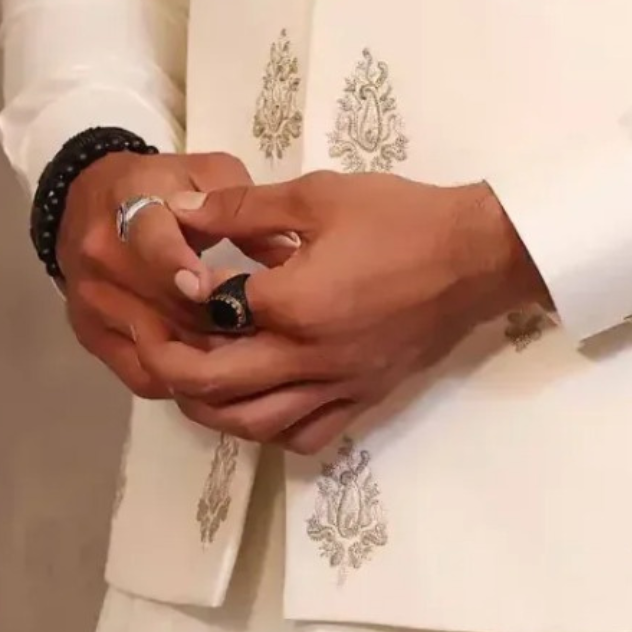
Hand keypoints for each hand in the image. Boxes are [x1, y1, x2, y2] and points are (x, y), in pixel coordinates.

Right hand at [56, 148, 292, 399]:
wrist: (87, 200)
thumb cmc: (160, 183)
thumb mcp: (205, 171)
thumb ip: (242, 205)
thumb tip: (286, 253)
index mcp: (129, 204)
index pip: (152, 243)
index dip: (183, 268)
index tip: (218, 288)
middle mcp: (103, 256)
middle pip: (161, 303)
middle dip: (215, 319)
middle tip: (266, 331)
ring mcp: (92, 300)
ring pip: (155, 345)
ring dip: (205, 355)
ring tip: (250, 355)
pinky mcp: (91, 335)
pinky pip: (140, 375)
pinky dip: (181, 380)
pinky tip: (216, 372)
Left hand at [138, 169, 548, 455]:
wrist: (477, 255)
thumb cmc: (400, 217)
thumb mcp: (318, 195)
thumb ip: (245, 206)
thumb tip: (183, 211)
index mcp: (292, 305)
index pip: (211, 312)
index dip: (181, 295)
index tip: (172, 275)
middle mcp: (308, 358)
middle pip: (215, 385)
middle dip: (171, 364)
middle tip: (154, 339)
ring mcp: (337, 387)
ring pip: (253, 424)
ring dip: (210, 407)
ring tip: (193, 376)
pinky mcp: (363, 399)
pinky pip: (304, 436)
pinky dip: (270, 430)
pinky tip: (261, 402)